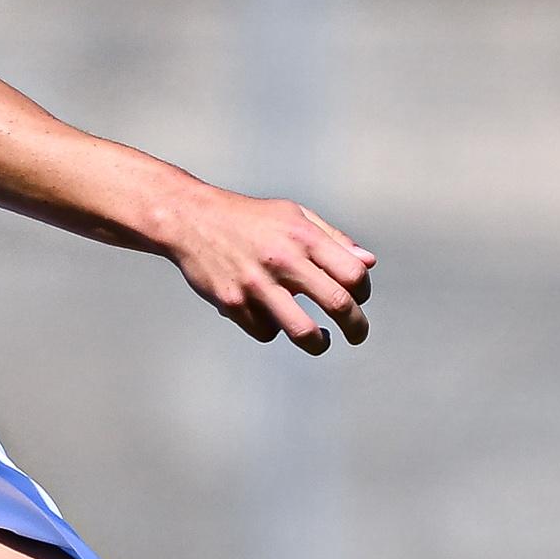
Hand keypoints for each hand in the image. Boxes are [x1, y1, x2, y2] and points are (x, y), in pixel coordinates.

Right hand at [160, 188, 375, 354]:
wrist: (191, 219)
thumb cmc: (250, 218)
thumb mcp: (294, 215)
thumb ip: (333, 239)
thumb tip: (368, 264)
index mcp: (303, 235)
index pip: (353, 274)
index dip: (364, 292)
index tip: (359, 298)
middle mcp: (282, 259)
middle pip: (337, 304)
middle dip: (356, 327)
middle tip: (357, 334)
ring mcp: (256, 284)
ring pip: (303, 331)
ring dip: (319, 343)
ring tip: (320, 341)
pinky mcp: (233, 303)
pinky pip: (267, 331)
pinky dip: (272, 327)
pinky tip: (267, 313)